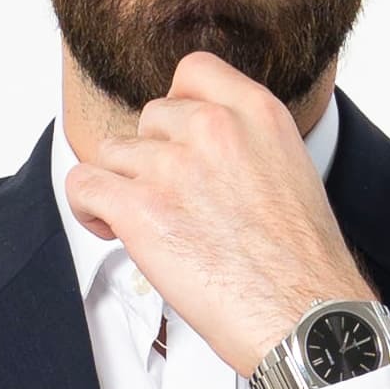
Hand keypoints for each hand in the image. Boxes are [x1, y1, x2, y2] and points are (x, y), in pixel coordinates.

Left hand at [61, 50, 373, 375]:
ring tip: (145, 223)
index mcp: (258, 114)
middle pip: (149, 118)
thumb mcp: (294, 174)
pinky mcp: (139, 208)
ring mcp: (173, 165)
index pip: (193, 72)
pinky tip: (111, 229)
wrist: (305, 316)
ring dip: (123, 187)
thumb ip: (248, 146)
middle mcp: (214, 128)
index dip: (177, 107)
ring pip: (114, 153)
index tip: (179, 140)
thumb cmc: (305, 267)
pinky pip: (84, 185)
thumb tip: (211, 156)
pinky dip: (88, 208)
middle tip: (171, 200)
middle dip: (153, 158)